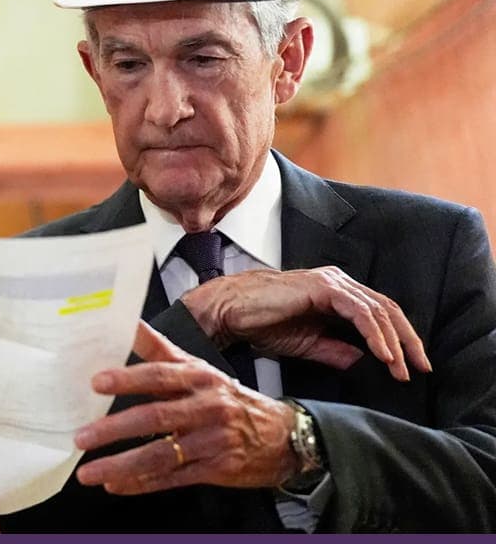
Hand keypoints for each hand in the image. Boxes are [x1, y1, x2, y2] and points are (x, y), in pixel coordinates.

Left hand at [74, 322, 300, 493]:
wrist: (282, 435)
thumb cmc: (228, 398)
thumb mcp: (199, 368)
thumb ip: (159, 349)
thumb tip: (127, 322)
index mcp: (199, 378)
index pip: (160, 374)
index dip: (128, 378)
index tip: (97, 382)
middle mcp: (206, 407)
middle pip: (156, 416)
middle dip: (115, 428)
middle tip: (82, 436)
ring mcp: (212, 440)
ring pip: (161, 454)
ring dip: (122, 464)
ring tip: (90, 472)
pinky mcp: (217, 469)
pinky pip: (173, 478)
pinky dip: (142, 484)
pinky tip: (116, 485)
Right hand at [181, 266, 430, 380]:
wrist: (230, 312)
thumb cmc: (260, 323)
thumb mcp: (306, 344)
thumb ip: (335, 350)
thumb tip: (363, 361)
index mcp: (336, 295)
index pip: (380, 315)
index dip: (400, 340)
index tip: (411, 368)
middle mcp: (339, 283)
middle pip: (388, 310)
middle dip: (408, 341)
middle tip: (420, 368)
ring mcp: (332, 282)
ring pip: (379, 310)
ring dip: (395, 342)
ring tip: (401, 369)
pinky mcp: (324, 287)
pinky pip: (360, 311)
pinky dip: (375, 334)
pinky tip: (382, 355)